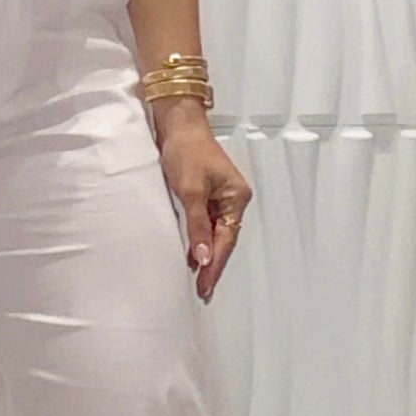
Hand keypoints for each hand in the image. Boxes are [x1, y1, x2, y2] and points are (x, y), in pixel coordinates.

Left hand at [155, 108, 251, 302]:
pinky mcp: (208, 194)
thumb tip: (202, 256)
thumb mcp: (190, 191)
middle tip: (203, 289)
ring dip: (206, 254)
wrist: (178, 125)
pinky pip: (207, 223)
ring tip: (199, 279)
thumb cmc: (187, 150)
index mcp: (237, 198)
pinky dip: (201, 239)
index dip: (214, 265)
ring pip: (216, 233)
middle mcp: (233, 199)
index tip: (205, 285)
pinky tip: (193, 254)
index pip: (226, 240)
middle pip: (224, 240)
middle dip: (213, 265)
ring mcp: (221, 197)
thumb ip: (197, 226)